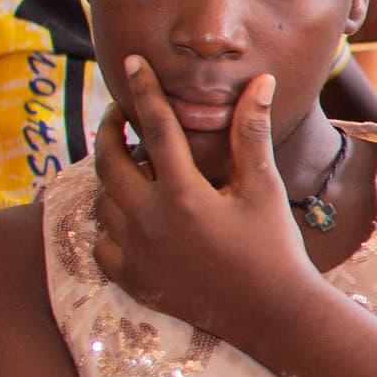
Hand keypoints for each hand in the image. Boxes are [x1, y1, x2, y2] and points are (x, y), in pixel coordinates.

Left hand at [89, 60, 329, 346]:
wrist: (272, 313)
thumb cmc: (274, 247)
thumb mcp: (264, 188)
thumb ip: (251, 133)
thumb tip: (261, 82)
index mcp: (183, 194)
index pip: (154, 127)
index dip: (143, 91)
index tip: (132, 63)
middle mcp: (150, 222)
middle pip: (109, 162)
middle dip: (108, 131)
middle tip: (116, 115)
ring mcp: (137, 254)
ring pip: (103, 201)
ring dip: (111, 177)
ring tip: (129, 164)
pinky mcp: (133, 280)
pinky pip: (102, 244)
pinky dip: (110, 224)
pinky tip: (128, 216)